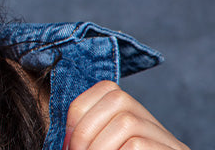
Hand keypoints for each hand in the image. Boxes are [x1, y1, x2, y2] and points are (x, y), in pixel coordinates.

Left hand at [65, 80, 188, 149]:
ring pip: (127, 122)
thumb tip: (63, 138)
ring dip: (97, 145)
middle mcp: (158, 129)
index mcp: (138, 121)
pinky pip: (136, 145)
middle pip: (118, 99)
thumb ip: (91, 140)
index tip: (67, 142)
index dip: (79, 112)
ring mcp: (170, 144)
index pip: (108, 90)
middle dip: (86, 127)